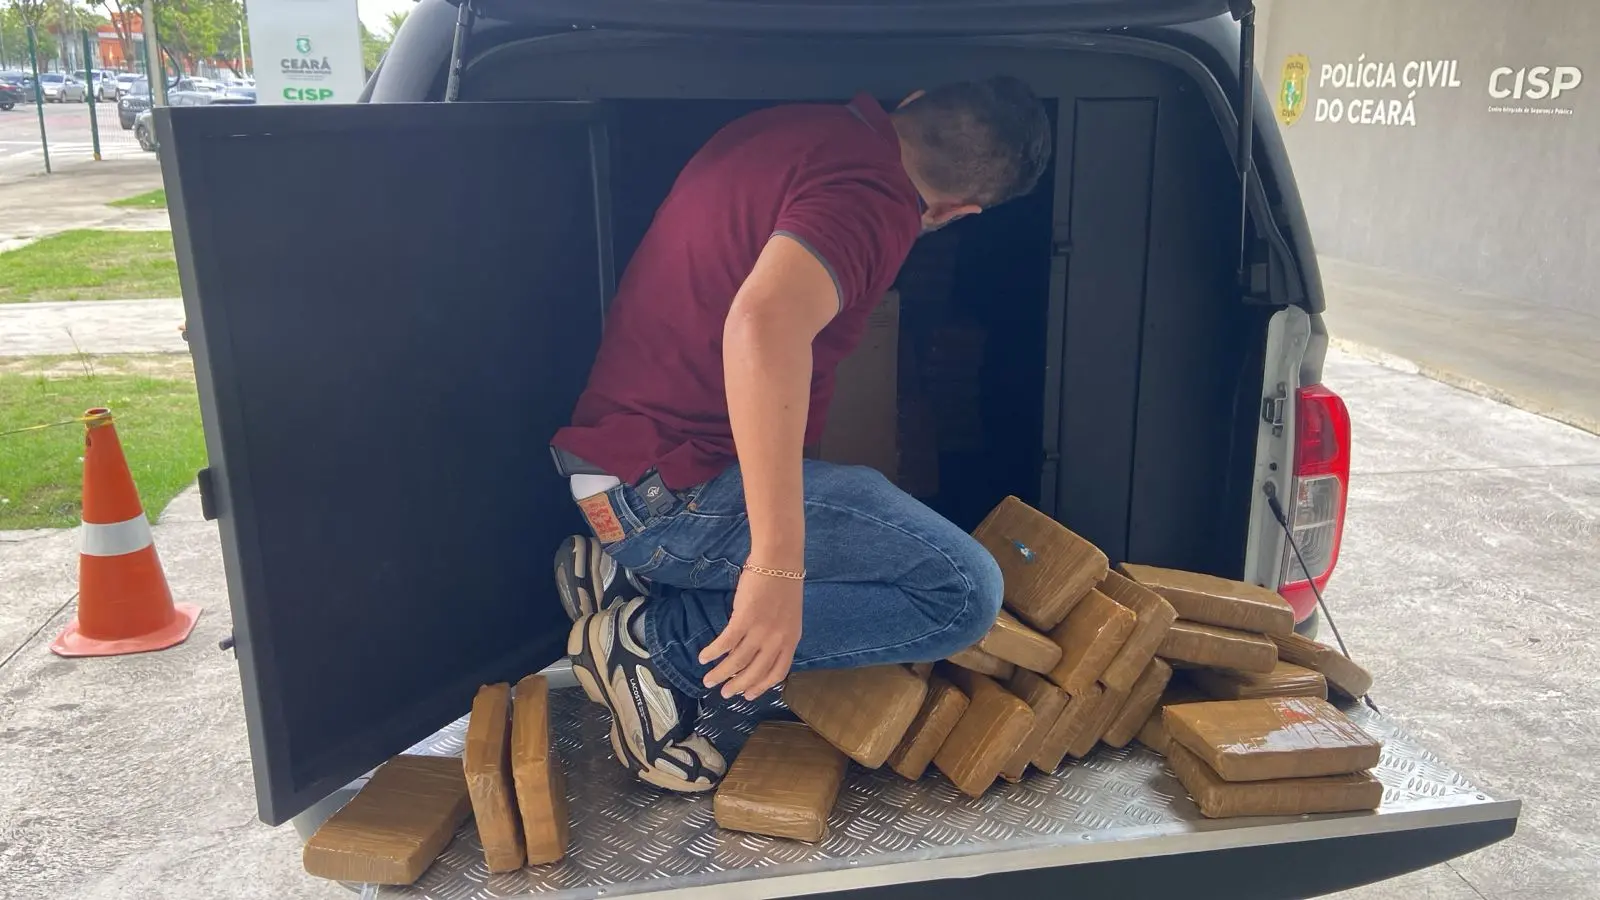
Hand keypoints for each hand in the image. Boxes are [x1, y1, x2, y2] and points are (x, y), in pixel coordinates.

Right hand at [698, 571, 802, 699]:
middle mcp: (777, 640)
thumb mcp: (786, 615)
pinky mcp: (744, 619)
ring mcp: (761, 631)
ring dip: (721, 673)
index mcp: (791, 640)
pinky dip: (713, 653)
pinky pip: (725, 643)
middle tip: (724, 694)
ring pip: (737, 661)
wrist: (778, 560)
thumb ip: (775, 634)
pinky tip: (703, 657)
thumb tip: (753, 650)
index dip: (761, 687)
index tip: (748, 696)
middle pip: (755, 672)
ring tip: (708, 680)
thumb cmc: (782, 582)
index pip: (777, 673)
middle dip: (737, 686)